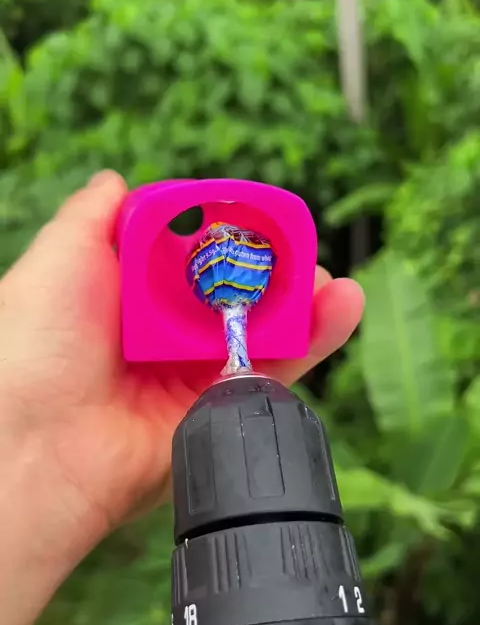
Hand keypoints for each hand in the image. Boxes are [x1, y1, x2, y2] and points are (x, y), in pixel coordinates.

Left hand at [0, 170, 364, 624]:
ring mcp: (197, 373)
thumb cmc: (36, 345)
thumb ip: (94, 217)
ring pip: (267, 330)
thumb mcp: (58, 259)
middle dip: (277, 269)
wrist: (39, 444)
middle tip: (303, 252)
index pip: (194, 253)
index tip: (261, 216)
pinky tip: (340, 306)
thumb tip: (116, 180)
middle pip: (238, 292)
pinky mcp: (222, 408)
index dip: (231, 232)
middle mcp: (168, 333)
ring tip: (333, 281)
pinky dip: (315, 339)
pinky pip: (278, 372)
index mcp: (132, 295)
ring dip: (306, 300)